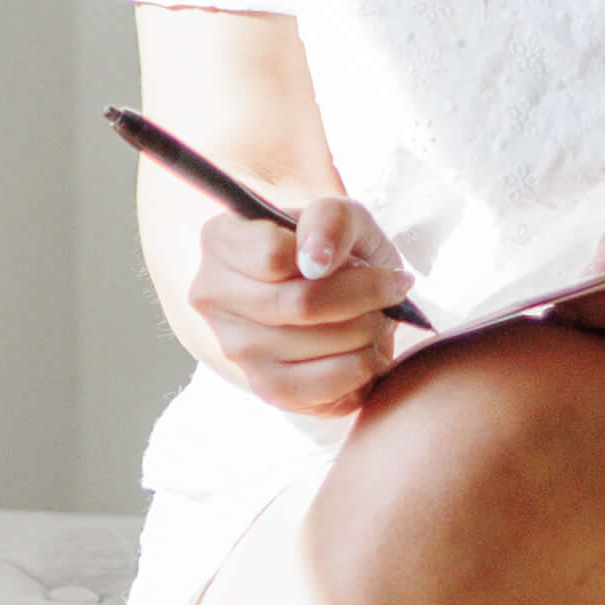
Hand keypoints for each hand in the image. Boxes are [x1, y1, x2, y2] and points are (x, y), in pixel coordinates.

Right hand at [185, 189, 408, 417]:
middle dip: (363, 297)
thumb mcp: (343, 217)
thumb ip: (331, 220)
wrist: (341, 298)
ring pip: (318, 344)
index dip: (329, 257)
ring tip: (377, 318)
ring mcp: (234, 348)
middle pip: (300, 303)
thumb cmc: (336, 250)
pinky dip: (363, 366)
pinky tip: (366, 349)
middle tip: (391, 291)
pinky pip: (326, 384)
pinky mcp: (265, 388)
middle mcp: (213, 296)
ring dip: (368, 330)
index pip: (272, 255)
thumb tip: (315, 260)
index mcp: (220, 241)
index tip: (361, 259)